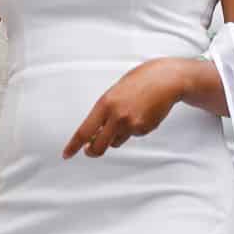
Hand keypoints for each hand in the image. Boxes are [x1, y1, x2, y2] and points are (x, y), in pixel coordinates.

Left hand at [62, 58, 187, 157]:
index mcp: (106, 104)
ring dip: (115, 136)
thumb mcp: (116, 91)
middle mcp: (117, 117)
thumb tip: (96, 130)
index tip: (67, 153)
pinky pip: (131, 135)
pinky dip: (132, 129)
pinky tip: (141, 113)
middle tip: (90, 150)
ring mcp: (131, 125)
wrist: (166, 79)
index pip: (85, 131)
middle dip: (93, 151)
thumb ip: (105, 110)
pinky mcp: (144, 130)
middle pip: (99, 146)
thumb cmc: (141, 80)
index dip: (74, 145)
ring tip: (127, 114)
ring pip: (116, 141)